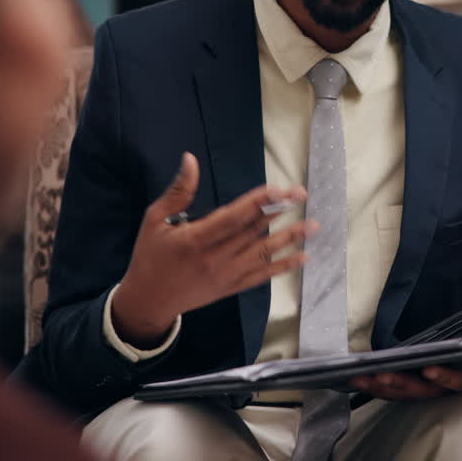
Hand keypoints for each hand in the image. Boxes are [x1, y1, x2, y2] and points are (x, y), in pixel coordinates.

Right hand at [110, 152, 314, 347]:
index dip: (257, 202)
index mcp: (195, 239)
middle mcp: (215, 258)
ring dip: (290, 238)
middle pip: (253, 232)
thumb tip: (190, 159)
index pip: (233, 217)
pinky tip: (303, 257)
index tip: (278, 189)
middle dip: (279, 211)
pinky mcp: (232, 288)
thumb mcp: (154, 220)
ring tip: (313, 225)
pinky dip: (283, 267)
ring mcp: (226, 275)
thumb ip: (177, 191)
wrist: (148, 301)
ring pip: (263, 253)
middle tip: (301, 194)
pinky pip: (262, 276)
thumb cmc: (150, 256)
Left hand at [349, 325, 461, 401]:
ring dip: (382, 386)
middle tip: (380, 375)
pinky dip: (378, 385)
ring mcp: (431, 388)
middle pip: (423, 391)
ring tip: (360, 377)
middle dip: (401, 384)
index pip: (458, 381)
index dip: (445, 378)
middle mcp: (449, 387)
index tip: (431, 371)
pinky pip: (396, 389)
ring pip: (405, 392)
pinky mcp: (417, 384)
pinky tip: (359, 377)